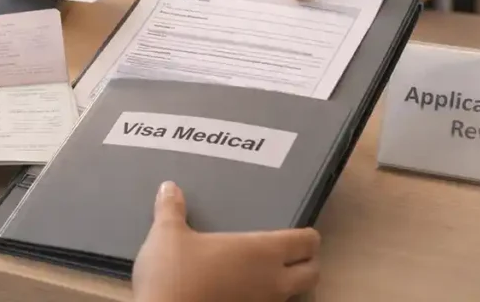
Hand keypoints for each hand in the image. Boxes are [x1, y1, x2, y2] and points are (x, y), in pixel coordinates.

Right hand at [132, 182, 320, 301]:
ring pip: (293, 295)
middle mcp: (271, 280)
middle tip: (293, 254)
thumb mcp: (167, 234)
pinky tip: (244, 290)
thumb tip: (169, 187)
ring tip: (268, 272)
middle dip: (308, 263)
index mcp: (261, 251)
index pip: (305, 243)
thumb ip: (171, 209)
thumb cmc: (173, 272)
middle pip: (312, 274)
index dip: (308, 236)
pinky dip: (264, 297)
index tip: (302, 232)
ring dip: (288, 284)